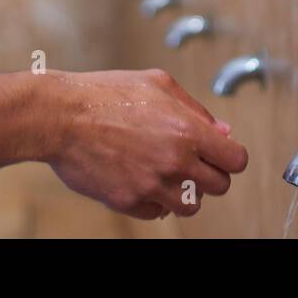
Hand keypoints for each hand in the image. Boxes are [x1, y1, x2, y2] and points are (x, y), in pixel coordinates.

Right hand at [43, 68, 247, 219]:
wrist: (61, 117)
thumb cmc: (107, 94)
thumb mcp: (159, 84)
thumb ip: (196, 109)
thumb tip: (222, 131)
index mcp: (187, 130)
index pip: (235, 161)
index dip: (230, 156)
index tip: (219, 153)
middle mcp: (174, 161)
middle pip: (220, 186)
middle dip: (211, 174)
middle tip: (193, 162)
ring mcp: (151, 185)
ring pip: (191, 205)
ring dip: (186, 191)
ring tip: (169, 173)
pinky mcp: (128, 201)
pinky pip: (158, 213)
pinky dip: (156, 201)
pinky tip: (145, 180)